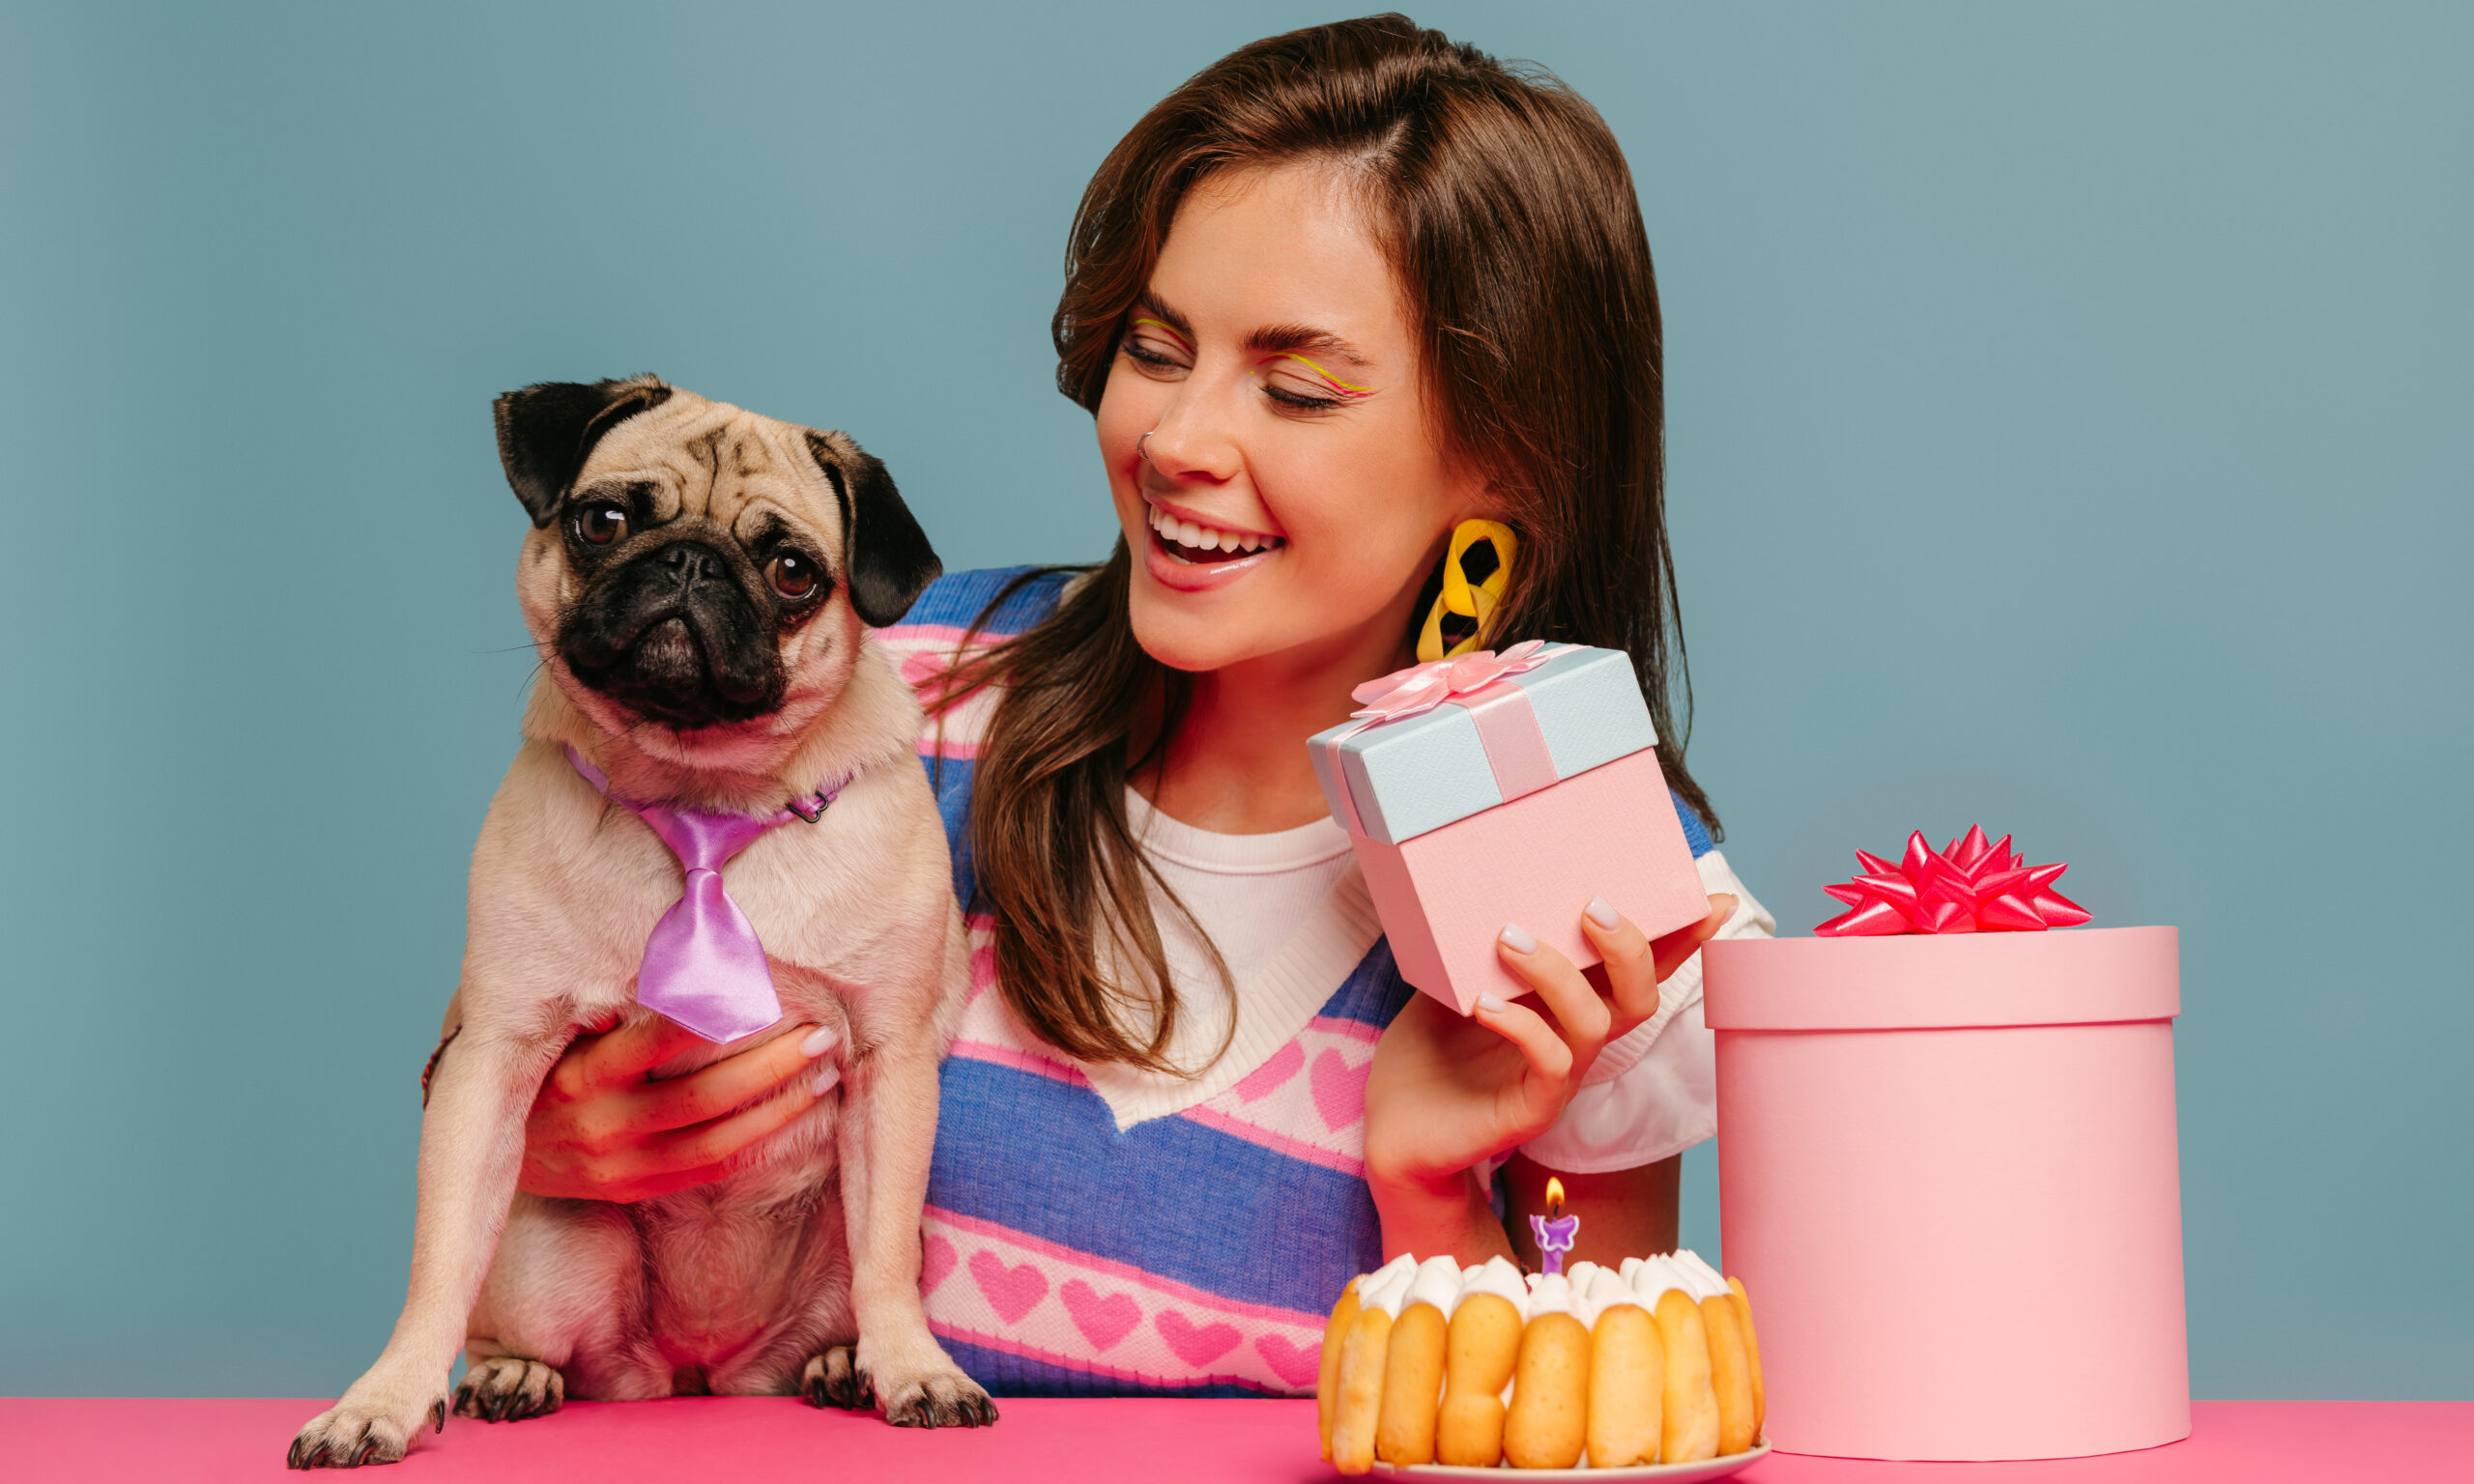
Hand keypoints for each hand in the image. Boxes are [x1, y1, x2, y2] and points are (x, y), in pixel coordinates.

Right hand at [515, 1016, 839, 1202]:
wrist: (493, 1141)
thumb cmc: (541, 1061)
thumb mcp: (559, 1027)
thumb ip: (609, 1000)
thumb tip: (685, 951)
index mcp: (580, 1074)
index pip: (653, 1044)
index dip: (711, 1019)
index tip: (765, 990)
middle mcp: (598, 1124)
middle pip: (701, 1097)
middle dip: (769, 1065)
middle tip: (821, 1033)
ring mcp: (615, 1165)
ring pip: (714, 1141)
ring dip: (778, 1108)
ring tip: (825, 1074)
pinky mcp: (628, 1189)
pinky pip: (706, 1170)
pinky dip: (755, 1143)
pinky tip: (794, 1113)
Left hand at [1363, 893, 1734, 1257]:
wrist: (1392, 1131)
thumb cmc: (1426, 1054)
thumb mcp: (1450, 981)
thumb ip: (1478, 942)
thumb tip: (1489, 881)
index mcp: (1565, 1007)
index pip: (1635, 970)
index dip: (1678, 938)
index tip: (1711, 899)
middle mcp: (1575, 1042)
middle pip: (1639, 996)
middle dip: (1630, 947)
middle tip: (1592, 906)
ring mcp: (1558, 1079)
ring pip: (1596, 1023)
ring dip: (1559, 973)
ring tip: (1509, 939)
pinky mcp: (1531, 1110)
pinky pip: (1551, 1063)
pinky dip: (1522, 1025)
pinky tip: (1483, 1003)